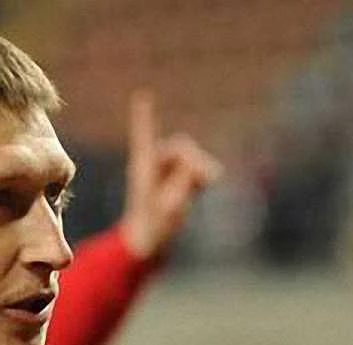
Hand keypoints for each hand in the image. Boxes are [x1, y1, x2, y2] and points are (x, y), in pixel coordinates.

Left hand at [120, 90, 222, 259]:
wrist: (148, 243)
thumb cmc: (153, 228)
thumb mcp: (171, 207)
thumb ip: (184, 183)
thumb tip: (196, 166)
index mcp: (143, 168)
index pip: (145, 137)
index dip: (145, 117)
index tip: (142, 95)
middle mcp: (154, 163)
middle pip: (182, 147)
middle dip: (196, 160)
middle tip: (210, 180)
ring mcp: (166, 170)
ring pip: (192, 157)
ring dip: (202, 169)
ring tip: (207, 187)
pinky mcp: (178, 178)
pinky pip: (198, 167)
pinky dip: (204, 176)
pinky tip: (206, 186)